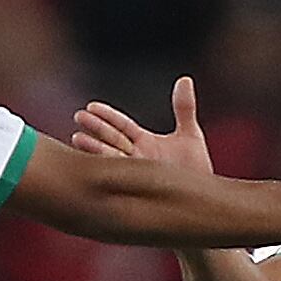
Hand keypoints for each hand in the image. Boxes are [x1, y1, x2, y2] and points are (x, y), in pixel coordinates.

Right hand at [73, 76, 214, 175]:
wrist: (204, 200)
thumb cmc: (196, 169)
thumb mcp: (190, 135)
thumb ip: (184, 108)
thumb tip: (185, 80)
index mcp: (144, 142)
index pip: (122, 125)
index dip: (108, 116)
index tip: (91, 106)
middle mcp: (136, 157)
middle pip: (111, 138)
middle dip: (95, 128)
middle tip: (79, 117)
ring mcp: (136, 174)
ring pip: (110, 158)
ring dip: (94, 149)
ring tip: (76, 138)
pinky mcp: (139, 189)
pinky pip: (119, 178)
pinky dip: (106, 171)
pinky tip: (93, 166)